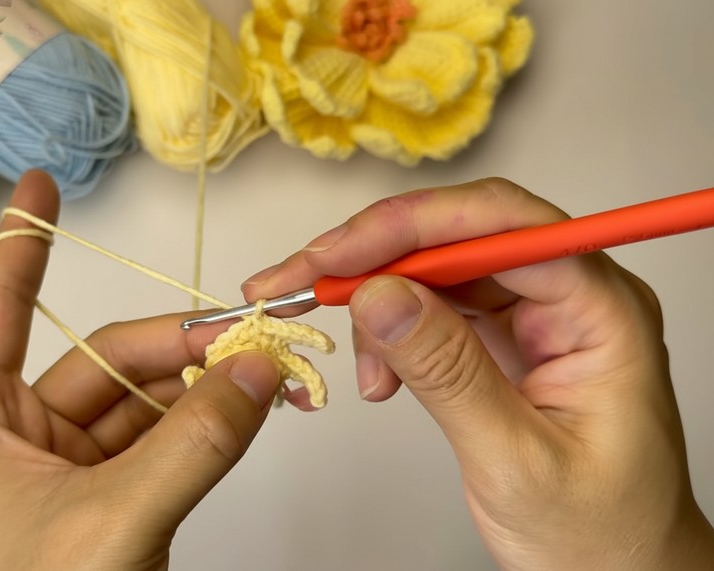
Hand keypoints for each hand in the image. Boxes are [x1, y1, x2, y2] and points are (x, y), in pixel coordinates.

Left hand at [0, 171, 281, 570]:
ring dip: (209, 384)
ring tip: (271, 372)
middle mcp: (25, 437)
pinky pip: (170, 440)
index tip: (38, 186)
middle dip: (181, 341)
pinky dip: (212, 424)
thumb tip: (255, 368)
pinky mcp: (118, 499)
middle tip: (252, 332)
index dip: (21, 245)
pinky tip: (251, 410)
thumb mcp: (113, 522)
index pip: (1, 311)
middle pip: (109, 358)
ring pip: (150, 401)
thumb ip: (190, 443)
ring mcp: (76, 468)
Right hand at [243, 178, 713, 568]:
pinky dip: (393, 335)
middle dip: (374, 257)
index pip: (501, 226)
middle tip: (301, 282)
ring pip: (437, 270)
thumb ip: (448, 372)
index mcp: (602, 311)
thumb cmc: (600, 532)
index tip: (337, 254)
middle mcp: (570, 297)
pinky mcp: (505, 339)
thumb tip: (381, 297)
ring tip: (363, 369)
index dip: (410, 227)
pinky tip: (381, 376)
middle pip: (458, 237)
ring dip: (379, 304)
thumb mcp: (515, 459)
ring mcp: (536, 316)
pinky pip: (434, 309)